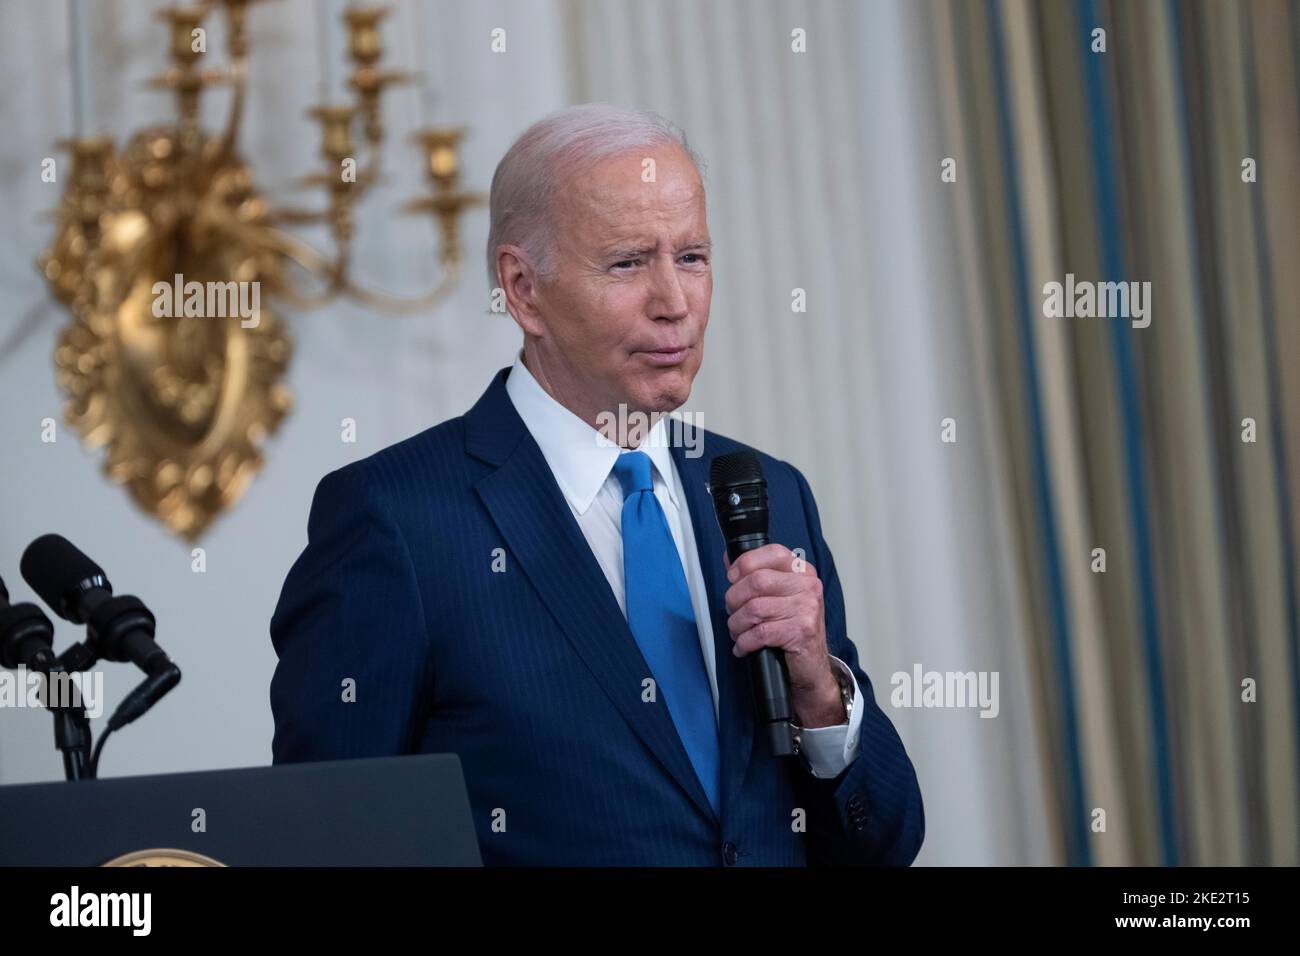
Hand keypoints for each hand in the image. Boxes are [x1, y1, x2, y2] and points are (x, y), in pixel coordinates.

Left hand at [722, 543, 844, 726]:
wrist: (812, 666)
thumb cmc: (793, 629)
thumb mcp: (780, 597)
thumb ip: (756, 575)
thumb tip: (730, 558)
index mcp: (802, 572)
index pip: (772, 552)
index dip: (745, 563)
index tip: (732, 577)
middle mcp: (808, 586)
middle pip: (757, 581)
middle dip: (734, 599)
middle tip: (733, 612)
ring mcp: (807, 608)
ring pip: (754, 608)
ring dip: (737, 624)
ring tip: (738, 632)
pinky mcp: (801, 631)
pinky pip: (760, 632)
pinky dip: (744, 642)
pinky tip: (744, 646)